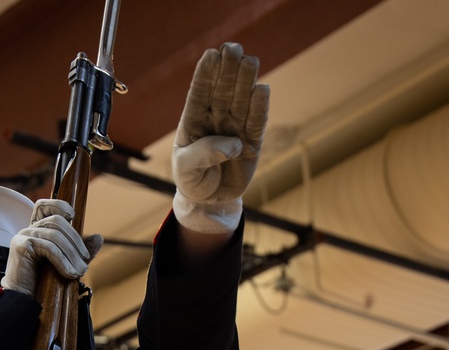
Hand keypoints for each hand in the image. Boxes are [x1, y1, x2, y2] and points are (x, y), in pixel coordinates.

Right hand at [1, 199, 102, 294]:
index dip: (58, 205)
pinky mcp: (21, 246)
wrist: (24, 300)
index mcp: (37, 231)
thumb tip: (99, 237)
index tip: (73, 216)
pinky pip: (48, 248)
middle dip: (75, 241)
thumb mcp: (66, 262)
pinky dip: (63, 261)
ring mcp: (22, 236)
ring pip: (54, 236)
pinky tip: (69, 274)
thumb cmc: (42, 283)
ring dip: (72, 254)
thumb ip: (79, 250)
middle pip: (57, 222)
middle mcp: (28, 230)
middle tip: (86, 261)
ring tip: (80, 272)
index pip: (43, 206)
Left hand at [172, 42, 269, 232]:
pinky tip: (262, 89)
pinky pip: (257, 123)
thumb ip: (202, 155)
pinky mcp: (252, 143)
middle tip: (233, 48)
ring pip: (241, 102)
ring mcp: (235, 129)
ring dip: (245, 82)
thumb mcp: (186, 171)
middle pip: (223, 92)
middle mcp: (215, 120)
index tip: (211, 54)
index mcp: (193, 121)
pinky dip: (260, 108)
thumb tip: (232, 144)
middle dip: (228, 70)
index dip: (205, 75)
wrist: (208, 201)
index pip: (199, 95)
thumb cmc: (192, 180)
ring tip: (249, 61)